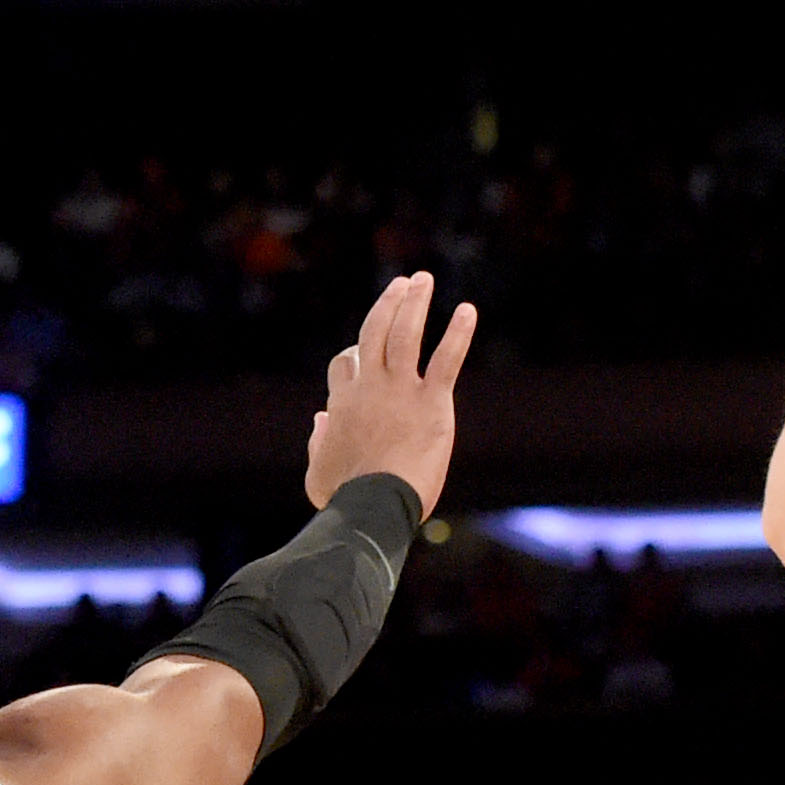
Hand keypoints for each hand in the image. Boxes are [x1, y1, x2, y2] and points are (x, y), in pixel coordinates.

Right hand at [303, 273, 476, 518]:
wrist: (373, 504)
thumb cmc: (344, 496)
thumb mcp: (317, 473)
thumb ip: (318, 443)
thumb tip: (319, 421)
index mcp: (342, 402)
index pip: (346, 362)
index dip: (354, 355)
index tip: (364, 355)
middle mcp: (369, 386)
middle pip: (373, 331)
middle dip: (387, 304)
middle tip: (402, 284)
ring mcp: (400, 390)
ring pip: (404, 333)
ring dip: (413, 302)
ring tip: (421, 280)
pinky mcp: (432, 402)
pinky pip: (446, 359)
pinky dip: (458, 333)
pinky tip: (468, 310)